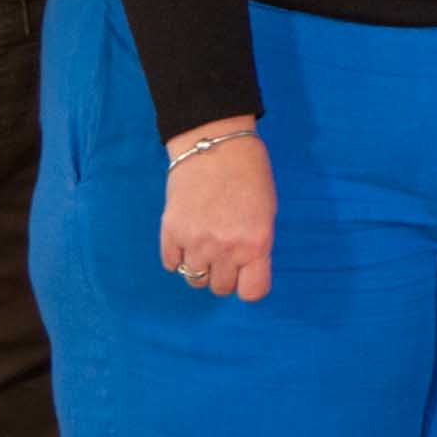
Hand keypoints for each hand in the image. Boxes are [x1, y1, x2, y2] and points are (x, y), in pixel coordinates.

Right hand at [160, 122, 273, 302]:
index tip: (246, 274)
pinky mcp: (170, 233)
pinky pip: (171, 264)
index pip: (253, 292)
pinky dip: (177, 256)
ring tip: (204, 243)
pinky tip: (185, 237)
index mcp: (256, 244)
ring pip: (194, 279)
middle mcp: (226, 249)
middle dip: (223, 274)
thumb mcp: (266, 212)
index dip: (249, 285)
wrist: (214, 144)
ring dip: (200, 266)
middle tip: (224, 252)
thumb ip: (256, 244)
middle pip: (220, 288)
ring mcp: (196, 243)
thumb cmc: (249, 173)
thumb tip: (244, 269)